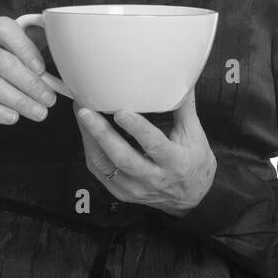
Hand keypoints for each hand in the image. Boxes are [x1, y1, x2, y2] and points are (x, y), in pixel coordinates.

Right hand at [0, 17, 56, 133]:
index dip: (25, 48)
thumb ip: (34, 48)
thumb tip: (67, 51)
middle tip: (50, 100)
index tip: (43, 69)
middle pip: (1, 61)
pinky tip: (13, 118)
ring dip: (19, 100)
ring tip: (39, 113)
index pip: (5, 29)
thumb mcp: (13, 54)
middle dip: (30, 83)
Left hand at [73, 87, 216, 216]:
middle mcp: (154, 178)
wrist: (191, 197)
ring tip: (81, 116)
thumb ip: (184, 108)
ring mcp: (135, 188)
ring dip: (89, 140)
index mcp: (175, 162)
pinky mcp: (121, 192)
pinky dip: (90, 151)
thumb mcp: (196, 136)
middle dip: (101, 134)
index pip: (154, 145)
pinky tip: (86, 133)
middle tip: (86, 112)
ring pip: (105, 166)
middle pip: (123, 158)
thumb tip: (181, 80)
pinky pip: (100, 172)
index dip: (137, 128)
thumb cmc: (194, 163)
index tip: (121, 112)